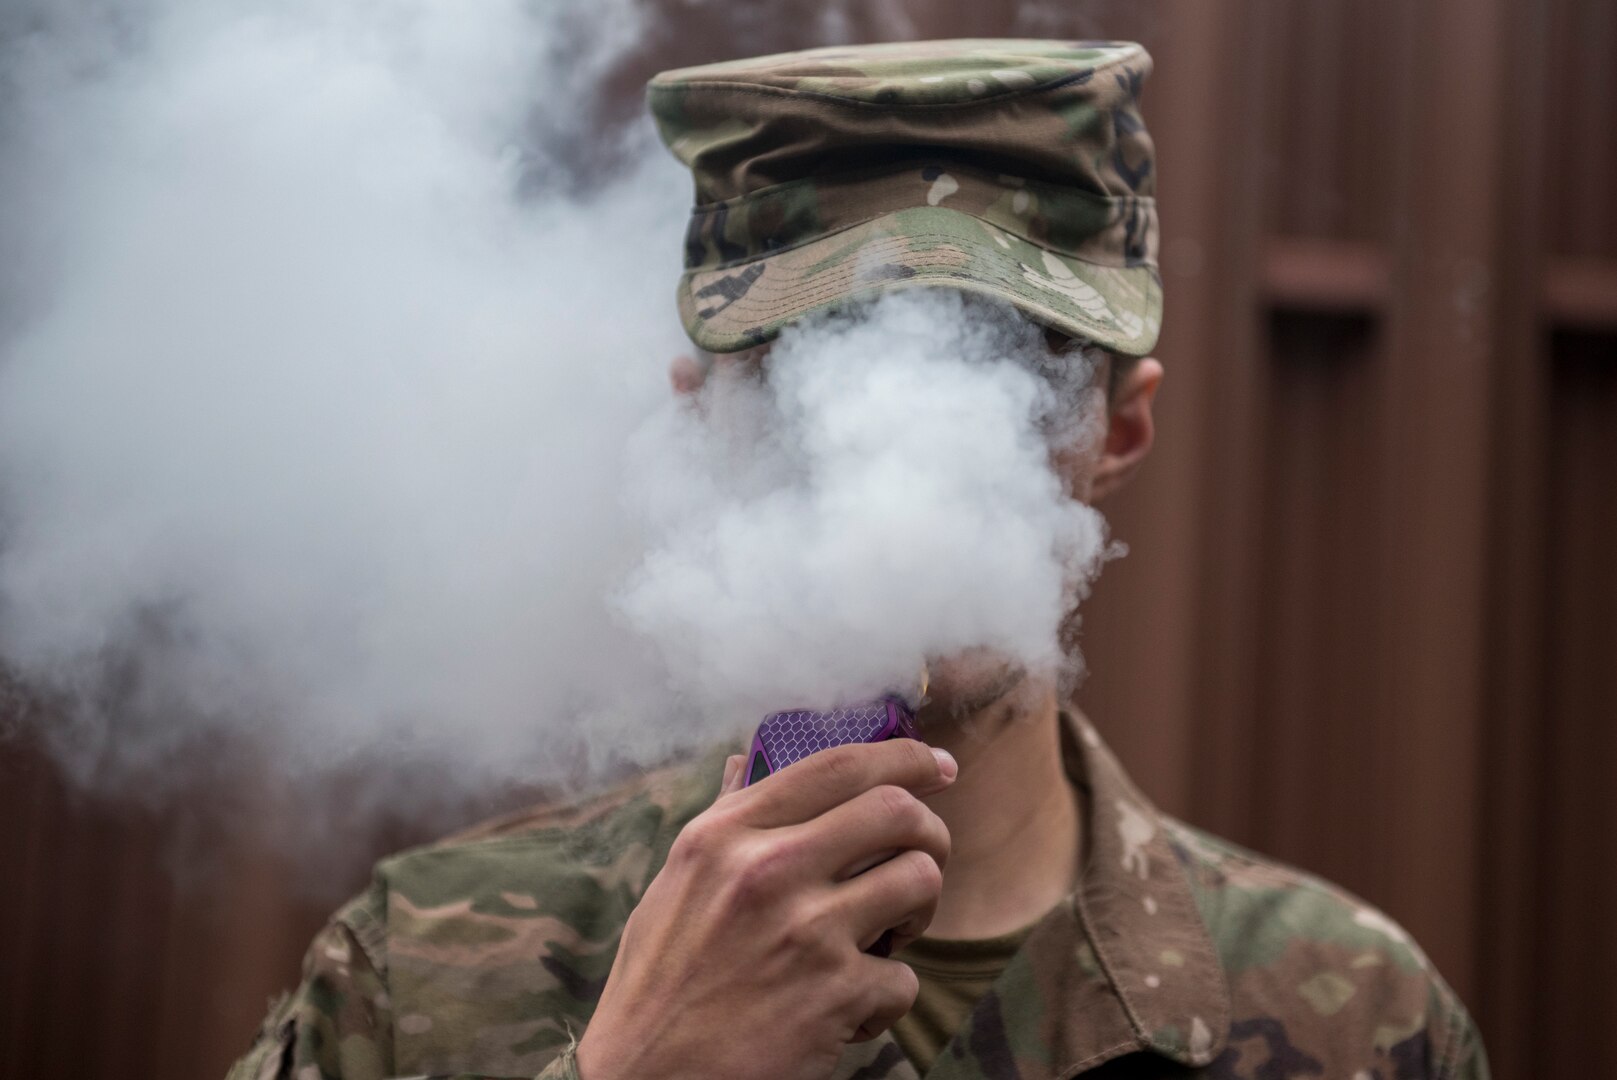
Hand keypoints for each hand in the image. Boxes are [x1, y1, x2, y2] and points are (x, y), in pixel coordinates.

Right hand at [575, 738, 955, 1079]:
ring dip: (920, 911)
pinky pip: (905, 978)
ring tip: (888, 934)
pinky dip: (885, 999)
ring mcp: (805, 931)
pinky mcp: (835, 995)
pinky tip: (849, 1011)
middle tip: (920, 859)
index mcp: (725, 836)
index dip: (903, 756)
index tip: (937, 764)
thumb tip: (743, 760)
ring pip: (920, 881)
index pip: (835, 766)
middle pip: (897, 811)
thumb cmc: (659, 983)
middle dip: (930, 833)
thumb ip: (722, 820)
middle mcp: (766, 870)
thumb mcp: (676, 885)